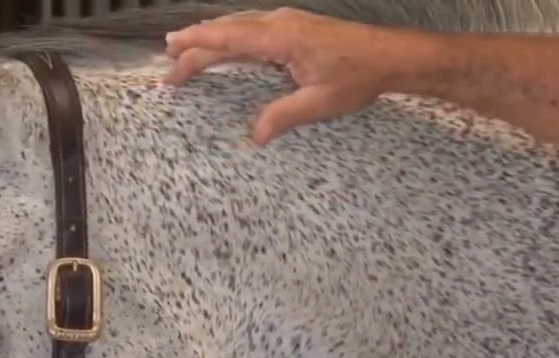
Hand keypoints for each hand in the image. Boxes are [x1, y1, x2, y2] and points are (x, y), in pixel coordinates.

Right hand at [163, 8, 436, 144]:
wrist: (390, 55)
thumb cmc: (357, 78)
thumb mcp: (318, 104)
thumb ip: (282, 117)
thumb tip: (254, 137)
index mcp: (280, 39)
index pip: (227, 41)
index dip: (196, 49)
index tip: (172, 58)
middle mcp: (280, 23)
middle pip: (227, 30)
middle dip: (195, 42)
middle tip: (168, 58)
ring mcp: (288, 20)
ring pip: (239, 23)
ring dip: (212, 35)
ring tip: (187, 46)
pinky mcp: (296, 25)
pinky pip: (253, 25)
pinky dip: (232, 34)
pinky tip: (229, 42)